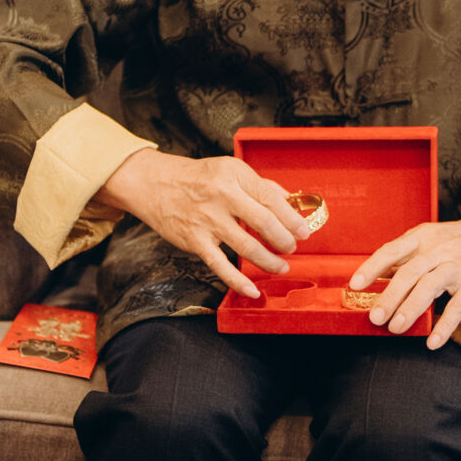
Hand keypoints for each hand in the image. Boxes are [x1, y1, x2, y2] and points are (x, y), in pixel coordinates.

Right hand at [96, 149, 310, 299]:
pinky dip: (238, 281)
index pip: (272, 199)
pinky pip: (220, 266)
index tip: (304, 232)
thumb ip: (260, 186)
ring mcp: (207, 219)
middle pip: (264, 222)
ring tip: (280, 266)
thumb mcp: (230, 171)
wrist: (156, 184)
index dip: (292, 219)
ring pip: (247, 246)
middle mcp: (222, 196)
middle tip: (292, 248)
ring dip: (269, 261)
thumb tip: (291, 203)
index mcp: (235, 175)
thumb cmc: (198, 178)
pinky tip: (253, 290)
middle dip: (284, 240)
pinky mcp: (195, 240)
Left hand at [348, 199, 460, 349]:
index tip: (355, 285)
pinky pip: (458, 307)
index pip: (391, 251)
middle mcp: (438, 250)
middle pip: (409, 273)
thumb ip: (407, 257)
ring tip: (395, 328)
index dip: (372, 267)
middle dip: (390, 296)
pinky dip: (445, 326)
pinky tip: (432, 342)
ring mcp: (458, 267)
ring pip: (430, 287)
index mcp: (423, 238)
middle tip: (375, 317)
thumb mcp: (432, 238)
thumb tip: (377, 277)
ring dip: (411, 309)